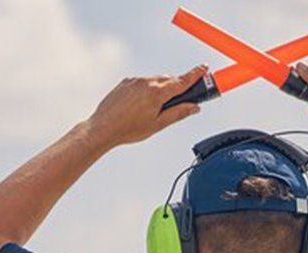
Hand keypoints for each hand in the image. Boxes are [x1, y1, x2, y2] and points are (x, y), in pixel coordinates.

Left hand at [85, 65, 206, 147]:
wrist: (102, 128)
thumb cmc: (128, 130)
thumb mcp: (158, 125)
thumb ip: (178, 113)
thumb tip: (194, 107)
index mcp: (157, 93)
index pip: (182, 81)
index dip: (195, 74)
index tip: (204, 67)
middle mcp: (146, 82)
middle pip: (169, 80)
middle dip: (175, 88)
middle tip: (179, 101)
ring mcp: (134, 81)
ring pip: (155, 81)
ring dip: (159, 90)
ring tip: (152, 109)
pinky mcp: (125, 82)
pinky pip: (141, 82)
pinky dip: (146, 90)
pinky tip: (139, 105)